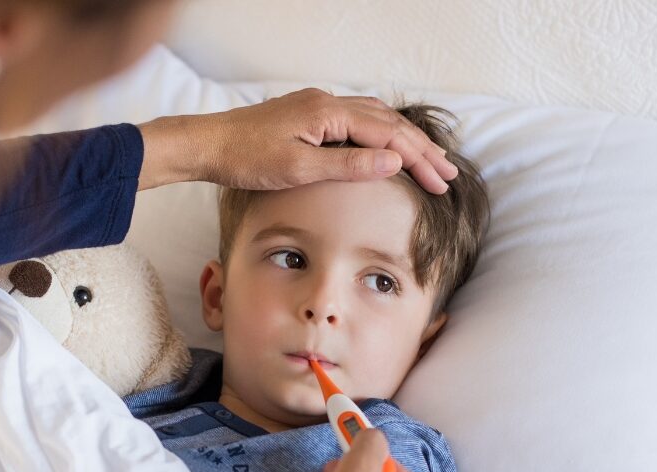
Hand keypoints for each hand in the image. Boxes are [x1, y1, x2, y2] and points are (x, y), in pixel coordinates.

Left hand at [138, 88, 457, 193]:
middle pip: (389, 122)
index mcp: (329, 114)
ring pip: (375, 117)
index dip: (419, 159)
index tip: (440, 183)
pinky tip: (385, 145)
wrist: (208, 145)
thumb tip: (394, 161)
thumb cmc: (247, 160)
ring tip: (428, 160)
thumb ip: (349, 165)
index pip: (389, 135)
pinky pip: (356, 119)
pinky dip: (380, 132)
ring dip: (403, 139)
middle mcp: (328, 103)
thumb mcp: (300, 169)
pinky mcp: (307, 114)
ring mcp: (318, 106)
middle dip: (421, 149)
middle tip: (448, 175)